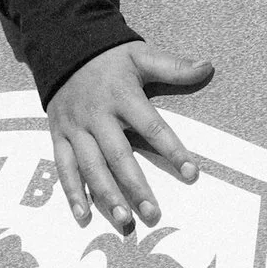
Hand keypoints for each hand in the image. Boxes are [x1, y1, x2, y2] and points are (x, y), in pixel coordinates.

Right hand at [46, 41, 215, 232]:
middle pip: (119, 155)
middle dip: (136, 187)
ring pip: (91, 166)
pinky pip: (64, 167)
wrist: (63, 48)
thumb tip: (207, 67)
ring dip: (106, 195)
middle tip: (153, 213)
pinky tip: (83, 215)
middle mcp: (98, 115)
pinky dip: (72, 192)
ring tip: (123, 219)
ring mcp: (76, 128)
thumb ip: (173, 66)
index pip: (152, 126)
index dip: (172, 150)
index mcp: (122, 95)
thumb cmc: (109, 57)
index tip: (191, 173)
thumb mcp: (141, 55)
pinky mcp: (59, 136)